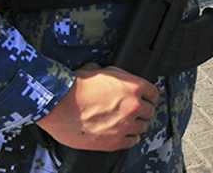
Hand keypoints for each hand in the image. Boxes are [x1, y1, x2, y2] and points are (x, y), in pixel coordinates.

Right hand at [38, 64, 157, 151]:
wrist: (58, 105)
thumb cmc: (75, 88)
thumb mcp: (101, 71)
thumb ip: (117, 77)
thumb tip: (118, 79)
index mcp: (133, 87)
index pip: (153, 93)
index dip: (148, 96)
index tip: (146, 99)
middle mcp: (133, 106)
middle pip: (150, 111)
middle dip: (143, 110)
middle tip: (136, 111)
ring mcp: (125, 125)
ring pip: (143, 127)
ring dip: (137, 124)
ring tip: (129, 123)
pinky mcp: (114, 141)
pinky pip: (132, 141)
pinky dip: (130, 138)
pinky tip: (125, 134)